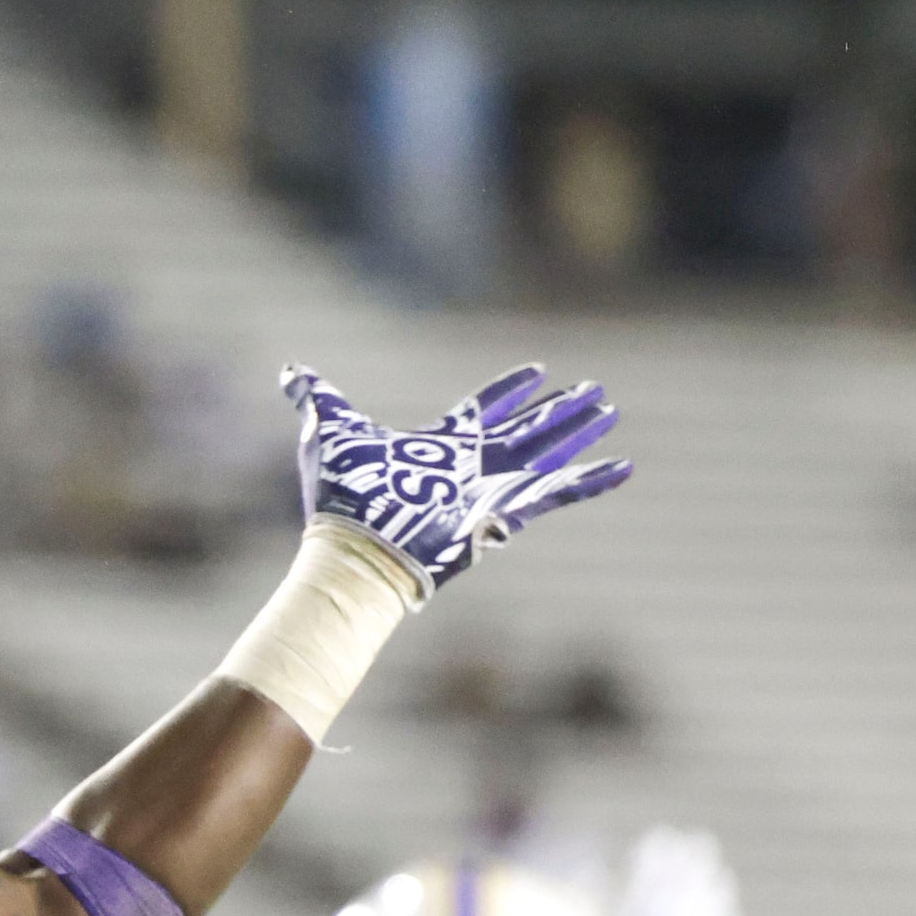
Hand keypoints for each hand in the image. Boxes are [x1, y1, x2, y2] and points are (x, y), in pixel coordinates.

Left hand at [284, 363, 629, 596]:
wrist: (357, 545)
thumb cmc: (341, 495)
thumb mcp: (328, 430)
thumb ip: (315, 397)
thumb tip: (291, 370)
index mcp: (439, 446)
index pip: (483, 411)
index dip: (509, 390)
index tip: (537, 369)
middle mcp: (470, 466)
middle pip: (526, 430)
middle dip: (558, 411)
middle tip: (594, 391)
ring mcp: (489, 487)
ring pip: (546, 453)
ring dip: (578, 433)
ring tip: (610, 412)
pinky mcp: (504, 509)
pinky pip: (555, 493)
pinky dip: (591, 482)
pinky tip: (623, 467)